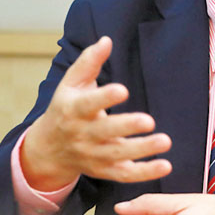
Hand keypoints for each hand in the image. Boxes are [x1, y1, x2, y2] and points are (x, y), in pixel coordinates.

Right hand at [20, 36, 171, 190]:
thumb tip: (107, 40)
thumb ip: (89, 61)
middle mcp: (82, 134)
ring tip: (165, 141)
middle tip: (149, 121)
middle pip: (105, 132)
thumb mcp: (71, 83)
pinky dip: (146, 173)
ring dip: (142, 150)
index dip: (105, 98)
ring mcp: (94, 155)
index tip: (122, 90)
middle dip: (126, 127)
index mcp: (73, 110)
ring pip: (118, 155)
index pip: (88, 104)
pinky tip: (165, 165)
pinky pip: (125, 175)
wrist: (49, 149)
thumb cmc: (66, 108)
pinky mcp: (105, 170)